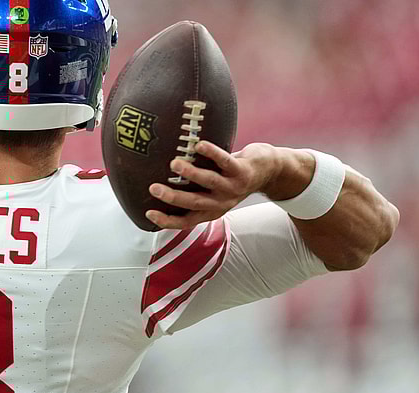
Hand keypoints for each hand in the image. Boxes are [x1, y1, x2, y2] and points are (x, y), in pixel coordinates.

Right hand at [145, 141, 281, 229]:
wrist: (270, 171)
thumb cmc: (232, 178)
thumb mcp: (213, 192)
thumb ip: (193, 189)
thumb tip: (160, 178)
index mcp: (211, 210)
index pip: (187, 221)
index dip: (167, 221)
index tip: (149, 212)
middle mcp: (221, 202)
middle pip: (194, 203)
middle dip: (172, 197)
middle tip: (154, 188)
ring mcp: (233, 187)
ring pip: (209, 182)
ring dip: (190, 173)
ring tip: (174, 164)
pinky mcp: (242, 170)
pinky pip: (225, 161)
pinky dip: (212, 153)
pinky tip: (198, 145)